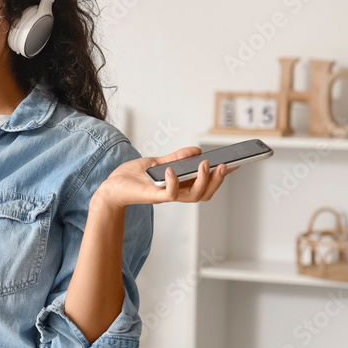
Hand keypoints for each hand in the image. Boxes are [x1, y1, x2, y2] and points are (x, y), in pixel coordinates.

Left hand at [95, 146, 238, 209]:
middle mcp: (176, 193)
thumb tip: (197, 150)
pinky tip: (172, 171)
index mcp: (179, 185)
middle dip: (217, 180)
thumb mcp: (156, 162)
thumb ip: (176, 158)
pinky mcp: (153, 197)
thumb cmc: (131, 176)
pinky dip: (173, 183)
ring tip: (205, 164)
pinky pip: (169, 194)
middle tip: (223, 165)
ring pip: (193, 196)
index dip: (221, 177)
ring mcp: (165, 196)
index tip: (236, 164)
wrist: (111, 186)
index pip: (205, 184)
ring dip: (202, 181)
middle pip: (205, 193)